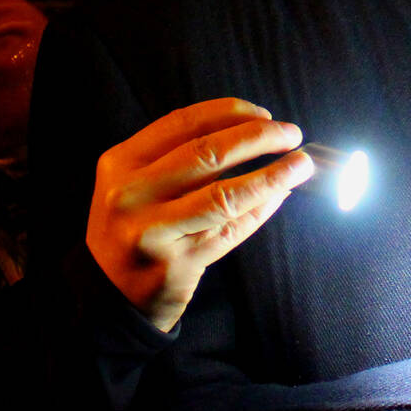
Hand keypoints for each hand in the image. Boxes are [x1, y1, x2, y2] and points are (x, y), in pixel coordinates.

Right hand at [86, 97, 313, 330]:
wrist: (108, 296)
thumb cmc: (133, 227)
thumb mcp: (136, 183)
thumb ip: (179, 156)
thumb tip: (255, 130)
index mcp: (122, 163)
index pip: (184, 123)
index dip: (231, 113)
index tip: (264, 114)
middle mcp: (131, 194)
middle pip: (207, 153)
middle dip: (258, 138)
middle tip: (292, 134)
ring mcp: (153, 231)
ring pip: (224, 196)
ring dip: (271, 176)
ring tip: (302, 165)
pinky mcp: (176, 265)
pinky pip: (230, 230)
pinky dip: (261, 210)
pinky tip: (281, 196)